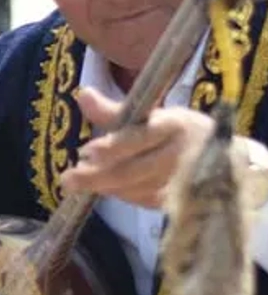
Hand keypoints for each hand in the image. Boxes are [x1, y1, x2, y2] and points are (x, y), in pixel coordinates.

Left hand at [59, 88, 212, 208]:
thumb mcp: (152, 113)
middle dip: (97, 176)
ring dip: (105, 186)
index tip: (86, 151)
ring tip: (78, 181)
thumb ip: (114, 110)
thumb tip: (82, 94)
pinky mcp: (180, 201)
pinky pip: (143, 200)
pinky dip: (121, 194)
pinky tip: (105, 188)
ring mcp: (181, 182)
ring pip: (135, 188)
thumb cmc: (179, 130)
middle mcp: (178, 155)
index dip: (111, 147)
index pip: (138, 138)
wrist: (226, 160)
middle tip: (68, 179)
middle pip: (132, 170)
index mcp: (173, 126)